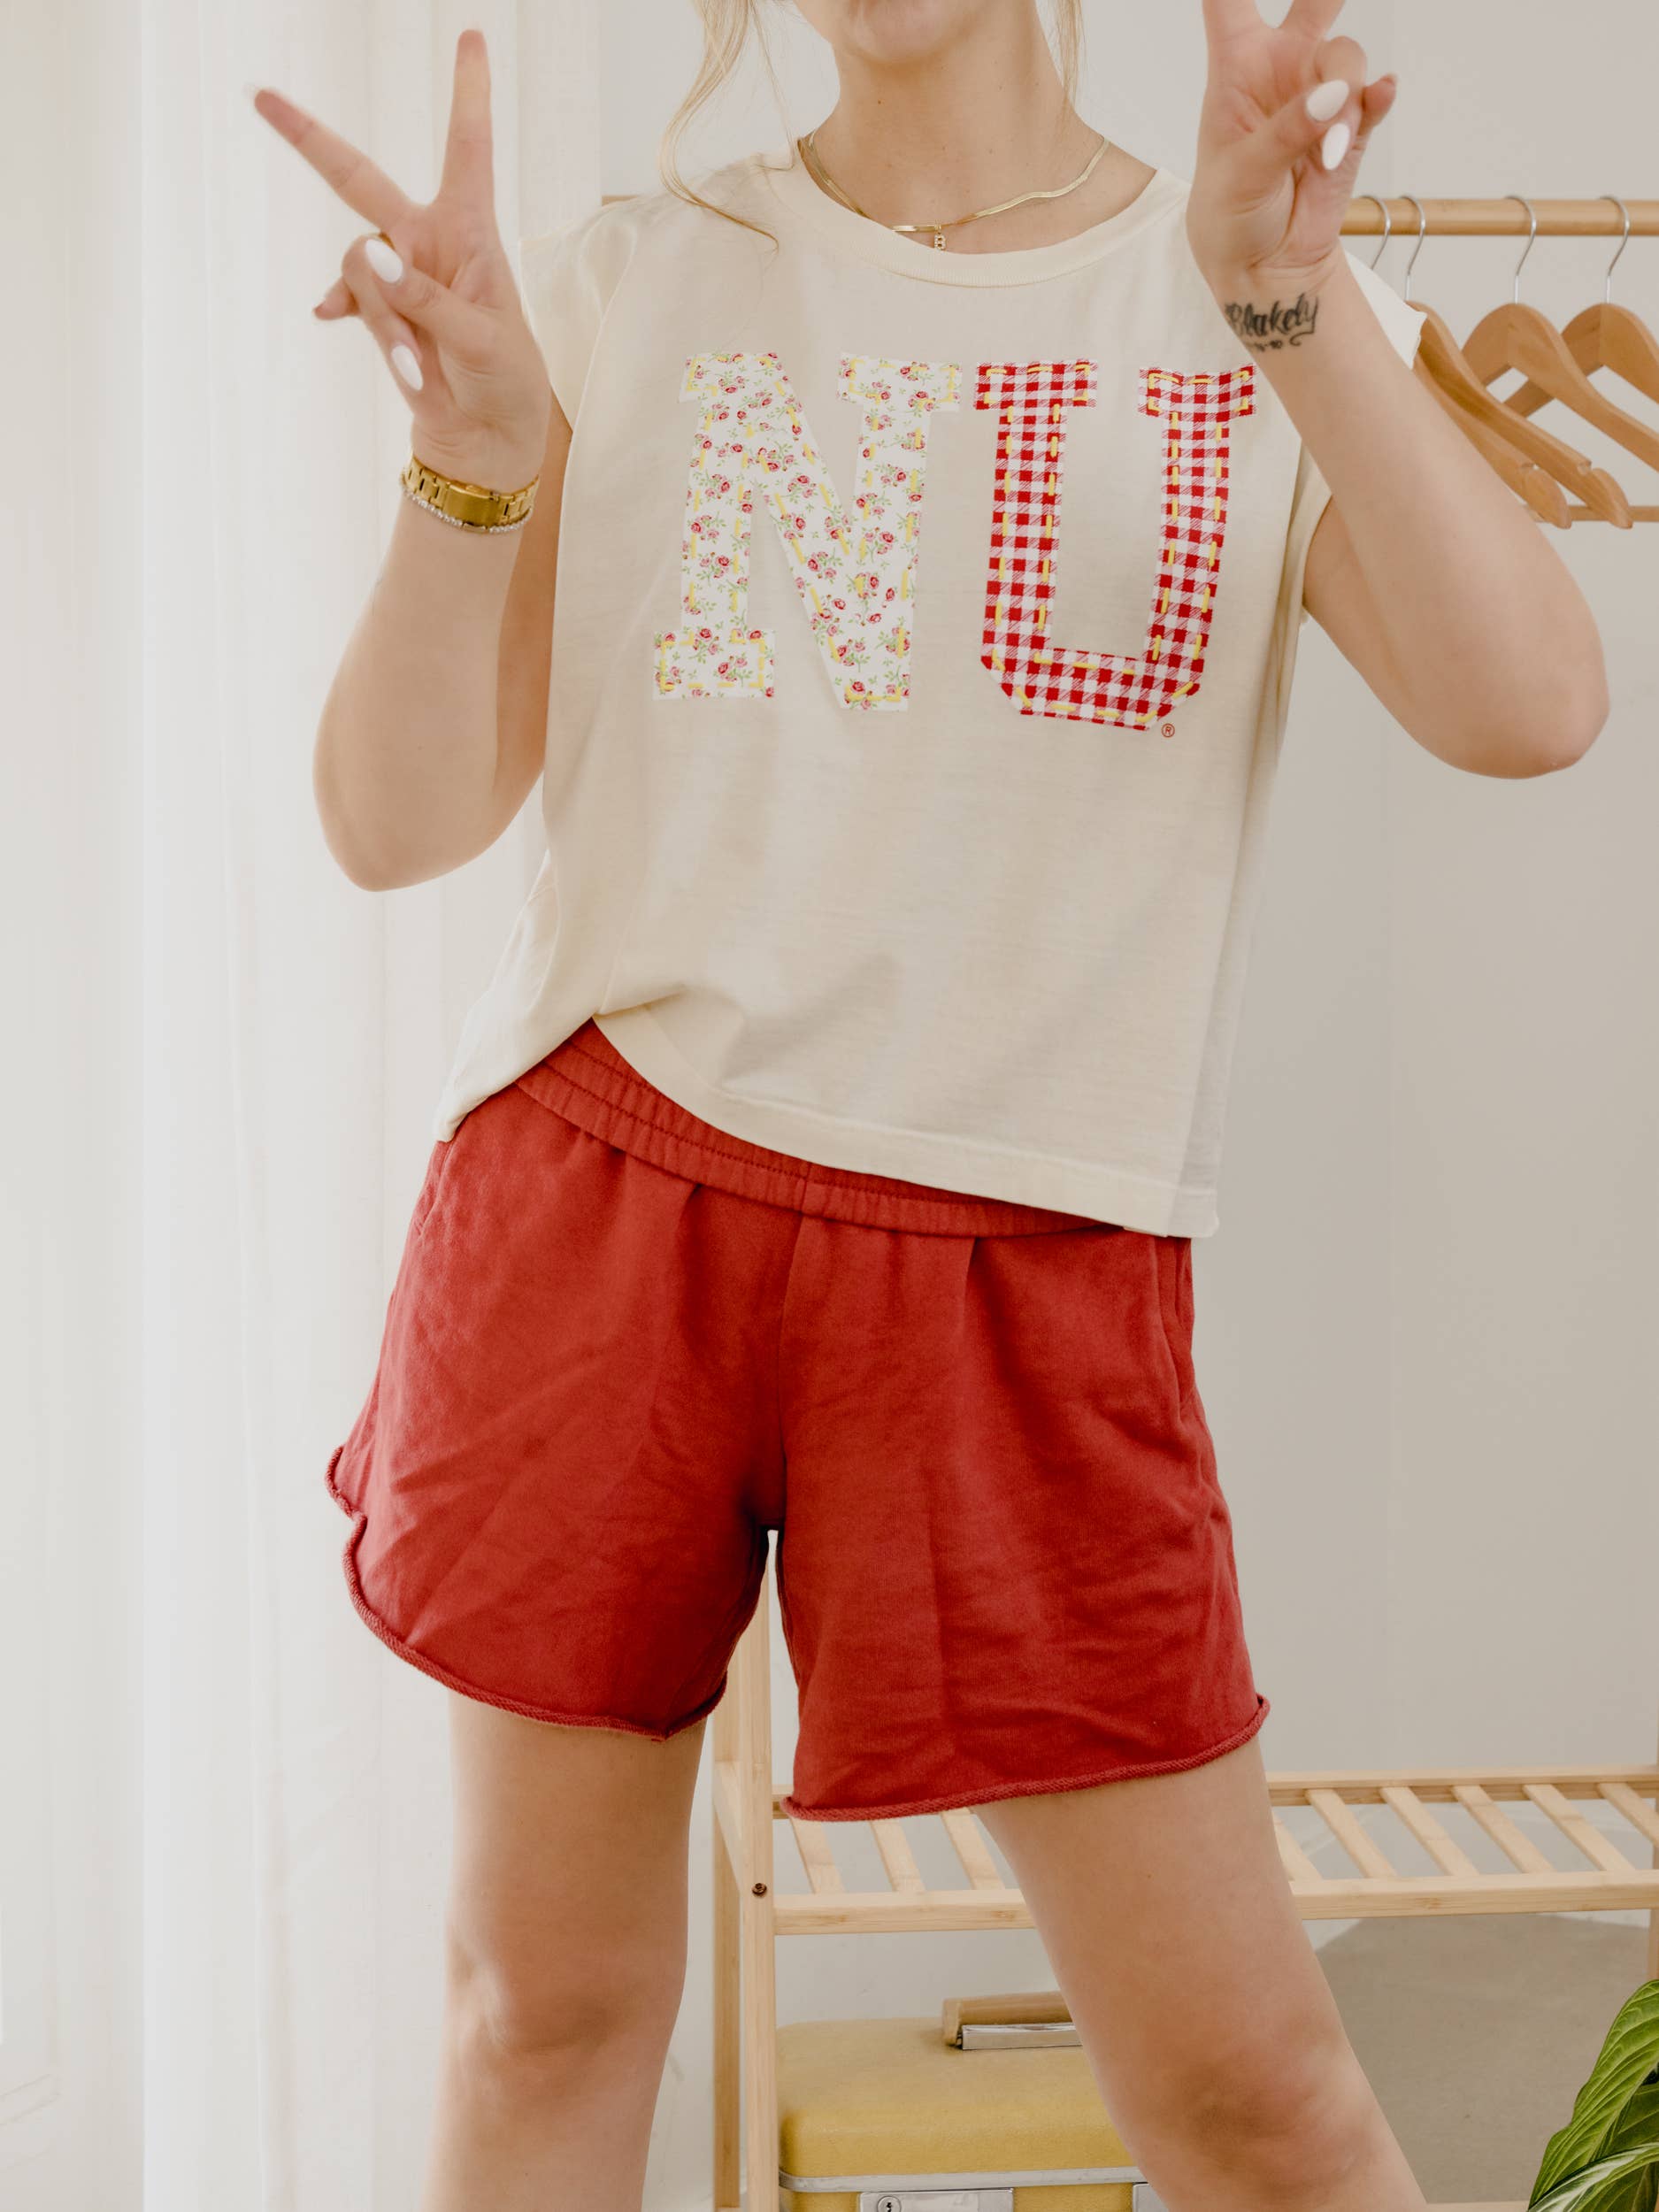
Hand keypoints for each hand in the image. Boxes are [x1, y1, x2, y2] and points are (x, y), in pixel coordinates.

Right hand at [252, 28, 550, 489]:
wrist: (484, 439)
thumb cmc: (504, 382)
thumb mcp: (481, 340)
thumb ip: (426, 297)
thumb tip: (370, 253)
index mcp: (471, 231)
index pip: (467, 149)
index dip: (468, 93)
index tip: (472, 38)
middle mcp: (428, 240)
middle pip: (360, 180)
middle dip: (309, 140)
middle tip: (260, 98)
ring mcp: (398, 275)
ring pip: (358, 267)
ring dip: (382, 316)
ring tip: (418, 364)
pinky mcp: (379, 311)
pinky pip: (349, 300)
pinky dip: (354, 319)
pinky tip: (332, 321)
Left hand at [1185, 0, 1396, 301]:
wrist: (1263, 266)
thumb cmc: (1230, 214)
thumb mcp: (1240, 174)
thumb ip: (1284, 132)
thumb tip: (1333, 95)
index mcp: (1235, 65)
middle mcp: (1282, 67)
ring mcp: (1320, 93)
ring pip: (1346, 59)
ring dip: (1339, 102)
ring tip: (1321, 154)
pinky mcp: (1352, 125)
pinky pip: (1373, 97)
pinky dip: (1374, 102)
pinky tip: (1376, 101)